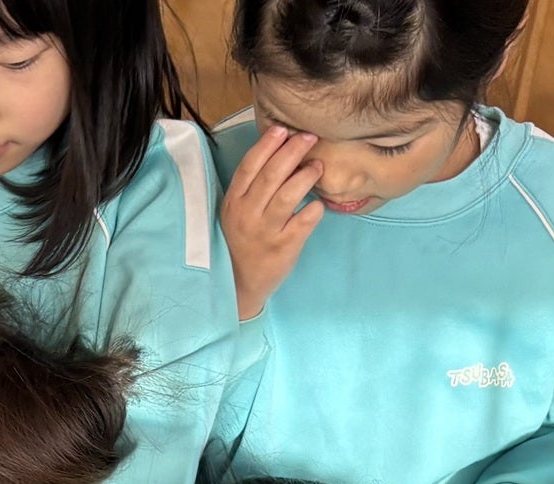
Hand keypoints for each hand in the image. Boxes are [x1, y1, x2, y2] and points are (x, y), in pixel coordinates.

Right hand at [218, 125, 320, 319]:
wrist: (240, 284)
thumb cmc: (242, 242)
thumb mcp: (236, 213)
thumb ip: (251, 187)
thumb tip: (279, 153)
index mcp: (233, 202)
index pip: (249, 166)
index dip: (267, 145)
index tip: (283, 129)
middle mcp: (247, 214)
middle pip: (271, 175)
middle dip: (293, 151)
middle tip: (310, 138)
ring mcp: (265, 232)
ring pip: (287, 195)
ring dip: (306, 176)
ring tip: (318, 167)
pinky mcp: (283, 248)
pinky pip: (303, 222)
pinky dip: (314, 209)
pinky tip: (319, 204)